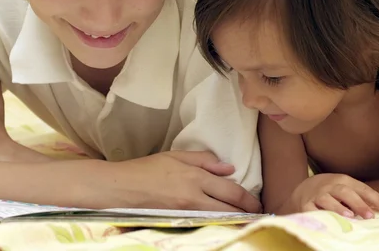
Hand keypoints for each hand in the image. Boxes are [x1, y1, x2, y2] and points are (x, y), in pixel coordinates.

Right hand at [108, 151, 261, 212]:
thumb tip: (228, 168)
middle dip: (246, 213)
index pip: (231, 191)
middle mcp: (194, 197)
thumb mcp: (176, 156)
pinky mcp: (179, 221)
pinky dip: (217, 223)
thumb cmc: (147, 169)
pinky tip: (222, 222)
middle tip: (257, 214)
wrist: (122, 188)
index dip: (248, 199)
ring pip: (220, 219)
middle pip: (229, 208)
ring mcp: (187, 212)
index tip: (257, 203)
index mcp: (195, 177)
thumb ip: (204, 160)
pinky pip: (205, 223)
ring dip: (234, 219)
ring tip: (245, 219)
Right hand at [291, 174, 378, 218]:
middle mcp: (329, 185)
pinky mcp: (305, 205)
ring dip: (338, 207)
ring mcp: (316, 195)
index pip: (361, 188)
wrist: (301, 189)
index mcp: (342, 180)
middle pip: (344, 192)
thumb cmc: (330, 192)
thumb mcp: (344, 189)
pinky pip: (312, 210)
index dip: (375, 199)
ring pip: (327, 199)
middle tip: (370, 216)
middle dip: (358, 203)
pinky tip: (327, 220)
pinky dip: (319, 215)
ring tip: (350, 216)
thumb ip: (360, 198)